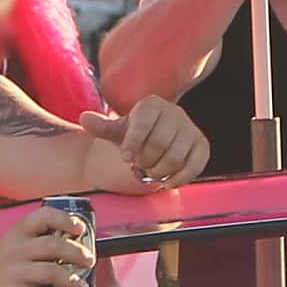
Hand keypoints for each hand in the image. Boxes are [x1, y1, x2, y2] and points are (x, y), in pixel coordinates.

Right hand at [0, 206, 93, 286]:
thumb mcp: (13, 246)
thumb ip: (37, 243)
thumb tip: (75, 249)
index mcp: (17, 234)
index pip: (43, 216)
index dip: (65, 219)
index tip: (80, 228)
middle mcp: (16, 250)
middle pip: (54, 245)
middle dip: (77, 252)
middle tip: (89, 261)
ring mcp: (14, 273)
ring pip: (52, 272)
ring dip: (72, 281)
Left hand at [87, 94, 206, 187]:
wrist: (158, 135)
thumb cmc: (136, 134)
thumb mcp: (117, 130)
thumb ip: (101, 127)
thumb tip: (85, 119)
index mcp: (152, 105)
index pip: (143, 124)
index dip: (133, 144)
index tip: (125, 159)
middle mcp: (174, 112)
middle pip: (159, 143)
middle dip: (146, 161)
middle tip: (139, 166)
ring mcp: (190, 128)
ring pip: (176, 157)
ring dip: (160, 171)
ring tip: (151, 172)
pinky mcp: (202, 145)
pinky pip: (194, 166)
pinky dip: (179, 178)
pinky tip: (167, 182)